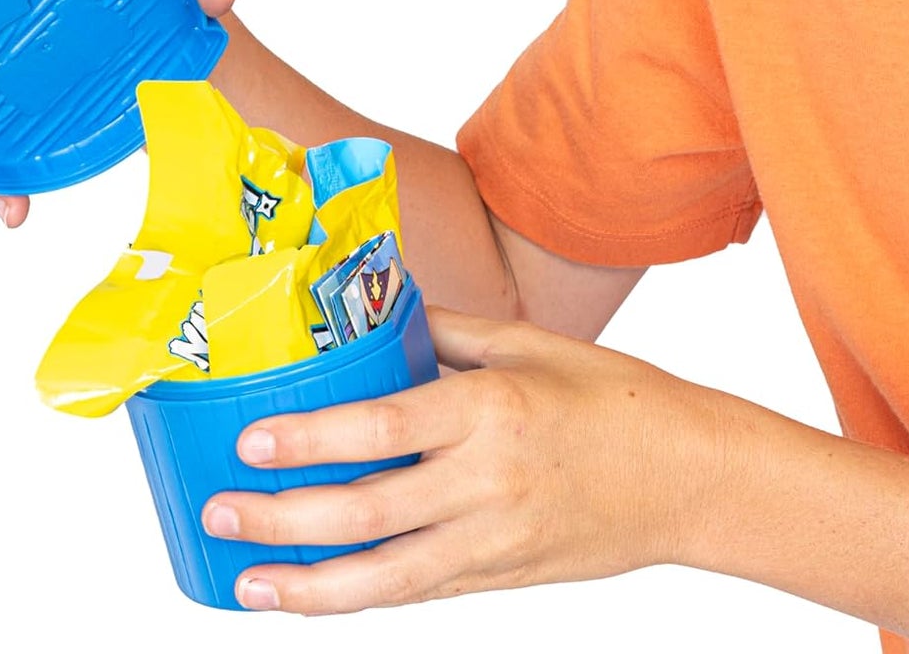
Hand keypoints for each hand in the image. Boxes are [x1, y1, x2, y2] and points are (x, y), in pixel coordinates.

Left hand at [201, 307, 722, 612]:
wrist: (688, 477)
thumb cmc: (616, 400)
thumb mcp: (534, 345)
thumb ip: (452, 332)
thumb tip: (386, 309)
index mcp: (494, 408)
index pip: (382, 428)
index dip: (310, 439)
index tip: (251, 442)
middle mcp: (488, 480)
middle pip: (366, 511)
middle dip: (282, 518)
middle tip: (221, 512)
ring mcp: (495, 539)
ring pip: (384, 579)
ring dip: (307, 587)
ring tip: (246, 580)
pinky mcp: (502, 577)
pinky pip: (420, 594)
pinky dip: (362, 599)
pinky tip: (318, 594)